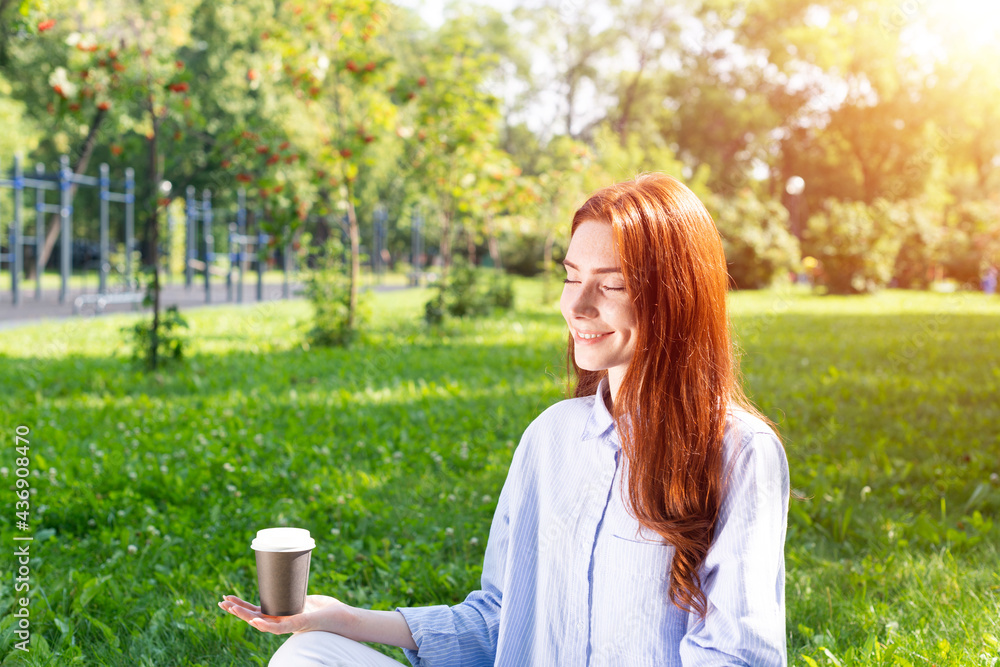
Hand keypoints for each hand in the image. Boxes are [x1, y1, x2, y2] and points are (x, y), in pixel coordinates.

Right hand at [218, 594, 352, 635]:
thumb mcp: (308, 598)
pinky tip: (254, 621)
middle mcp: (283, 622)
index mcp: (282, 615)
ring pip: (262, 624)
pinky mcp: (299, 625)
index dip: (242, 606)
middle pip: (254, 617)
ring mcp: (289, 626)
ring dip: (245, 616)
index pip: (257, 612)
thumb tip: (290, 580)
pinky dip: (266, 625)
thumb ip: (298, 593)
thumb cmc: (329, 610)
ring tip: (230, 608)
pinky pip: (279, 628)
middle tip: (220, 602)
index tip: (227, 598)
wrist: (344, 617)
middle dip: (236, 611)